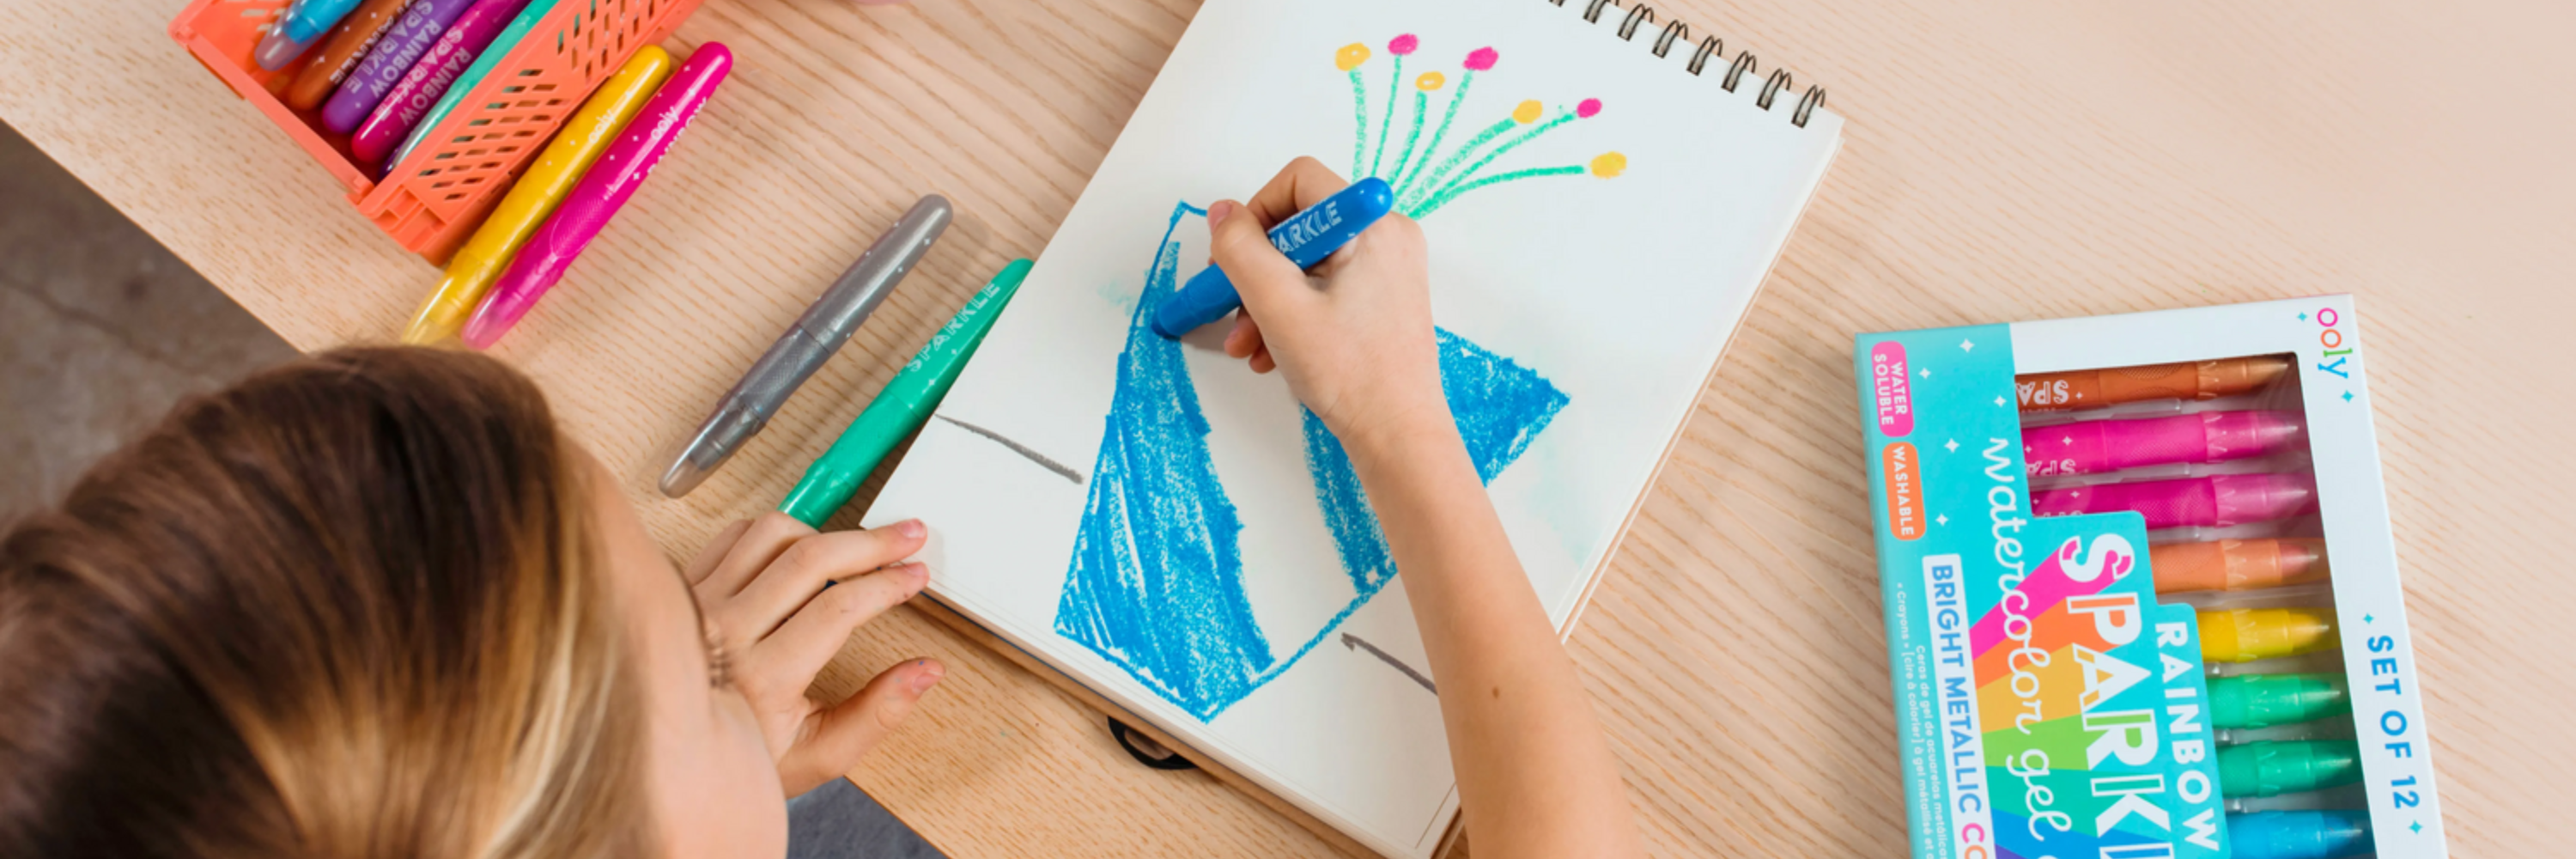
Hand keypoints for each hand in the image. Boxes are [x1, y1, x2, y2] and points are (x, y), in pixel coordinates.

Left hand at [684, 512, 942, 795]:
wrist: (675, 761)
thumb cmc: (747, 760)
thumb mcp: (822, 754)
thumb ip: (879, 712)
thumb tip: (926, 670)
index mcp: (762, 679)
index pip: (838, 608)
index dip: (887, 584)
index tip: (915, 576)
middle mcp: (725, 634)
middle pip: (809, 558)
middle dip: (871, 543)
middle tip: (907, 537)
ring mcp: (700, 606)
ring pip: (770, 534)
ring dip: (823, 533)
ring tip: (853, 549)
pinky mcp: (685, 590)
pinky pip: (735, 536)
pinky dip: (776, 533)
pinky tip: (801, 550)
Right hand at [1212, 157, 1451, 455]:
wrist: (1398, 435)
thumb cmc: (1350, 374)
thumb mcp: (1277, 306)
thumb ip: (1241, 250)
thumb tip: (1222, 213)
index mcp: (1372, 225)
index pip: (1298, 181)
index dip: (1255, 214)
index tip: (1234, 260)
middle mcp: (1386, 236)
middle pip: (1297, 226)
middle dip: (1255, 271)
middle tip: (1230, 308)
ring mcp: (1387, 268)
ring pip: (1305, 263)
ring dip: (1265, 300)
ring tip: (1246, 345)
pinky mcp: (1382, 297)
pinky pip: (1324, 287)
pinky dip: (1291, 313)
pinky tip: (1269, 353)